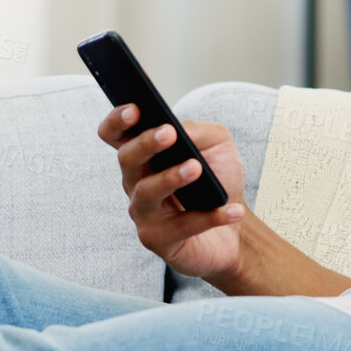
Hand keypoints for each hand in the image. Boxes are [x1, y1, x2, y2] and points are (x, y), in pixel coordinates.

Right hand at [96, 106, 247, 278]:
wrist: (235, 229)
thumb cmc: (218, 181)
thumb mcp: (218, 146)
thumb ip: (200, 132)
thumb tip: (181, 131)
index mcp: (144, 154)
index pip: (115, 134)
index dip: (118, 120)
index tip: (135, 109)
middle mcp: (135, 181)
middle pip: (127, 159)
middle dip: (145, 143)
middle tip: (169, 133)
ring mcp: (143, 212)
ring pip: (146, 192)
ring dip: (171, 177)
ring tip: (196, 168)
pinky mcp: (157, 240)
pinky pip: (181, 226)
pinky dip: (209, 217)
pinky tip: (233, 210)